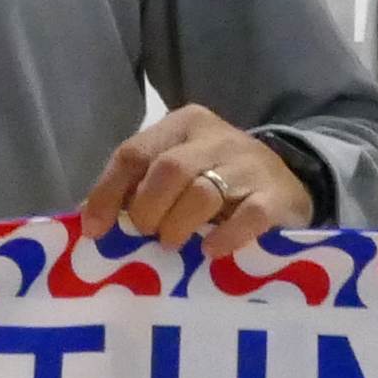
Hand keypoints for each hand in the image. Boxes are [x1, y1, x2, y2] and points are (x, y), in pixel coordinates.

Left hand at [76, 108, 309, 260]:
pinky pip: (249, 216)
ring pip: (203, 192)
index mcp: (182, 125)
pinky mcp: (275, 196)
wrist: (288, 183)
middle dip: (147, 209)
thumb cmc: (217, 181)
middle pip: (169, 169)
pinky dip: (225, 237)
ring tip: (172, 244)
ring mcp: (249, 165)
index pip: (134, 153)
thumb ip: (138, 187)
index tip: (94, 229)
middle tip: (146, 234)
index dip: (108, 193)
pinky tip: (210, 251)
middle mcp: (216, 138)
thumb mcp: (178, 173)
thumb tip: (90, 219)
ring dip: (178, 224)